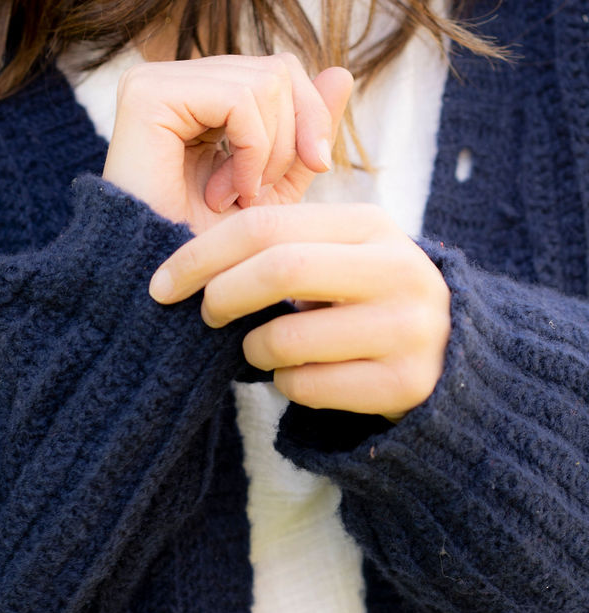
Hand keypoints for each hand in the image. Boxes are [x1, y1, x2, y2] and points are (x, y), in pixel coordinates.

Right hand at [102, 53, 354, 234]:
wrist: (159, 295)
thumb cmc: (210, 253)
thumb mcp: (275, 187)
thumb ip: (304, 130)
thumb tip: (343, 70)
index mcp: (199, 95)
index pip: (279, 70)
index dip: (310, 116)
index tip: (314, 168)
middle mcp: (174, 80)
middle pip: (278, 69)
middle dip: (290, 139)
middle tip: (258, 196)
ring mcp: (155, 81)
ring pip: (266, 81)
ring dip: (267, 155)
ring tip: (233, 200)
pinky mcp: (147, 94)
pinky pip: (239, 99)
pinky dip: (250, 152)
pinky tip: (223, 194)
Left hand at [148, 203, 451, 420]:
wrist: (451, 361)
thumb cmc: (364, 303)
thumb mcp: (340, 255)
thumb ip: (283, 242)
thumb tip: (185, 251)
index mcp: (372, 226)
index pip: (267, 225)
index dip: (202, 253)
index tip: (162, 282)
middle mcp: (397, 270)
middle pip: (279, 270)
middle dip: (222, 295)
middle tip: (204, 316)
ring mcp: (406, 329)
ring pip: (287, 340)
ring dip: (254, 351)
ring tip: (264, 350)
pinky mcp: (403, 383)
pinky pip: (307, 386)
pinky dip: (285, 384)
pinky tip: (301, 375)